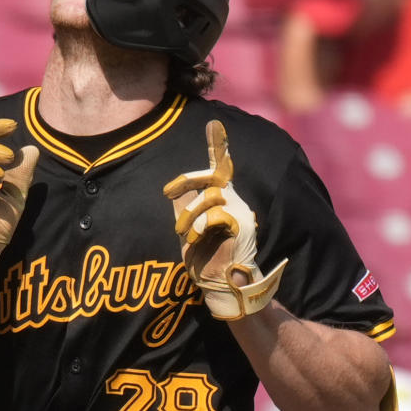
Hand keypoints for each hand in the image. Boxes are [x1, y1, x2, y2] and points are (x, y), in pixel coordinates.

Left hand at [163, 120, 286, 319]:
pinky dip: (201, 226)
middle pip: (211, 176)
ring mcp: (241, 213)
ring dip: (190, 214)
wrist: (224, 286)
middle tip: (168, 192)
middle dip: (187, 180)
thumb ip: (185, 209)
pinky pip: (217, 214)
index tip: (213, 123)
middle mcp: (235, 201)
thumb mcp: (189, 229)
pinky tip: (197, 240)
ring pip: (211, 196)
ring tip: (185, 233)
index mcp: (223, 199)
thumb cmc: (206, 259)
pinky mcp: (242, 227)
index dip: (218, 145)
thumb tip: (174, 192)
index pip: (221, 167)